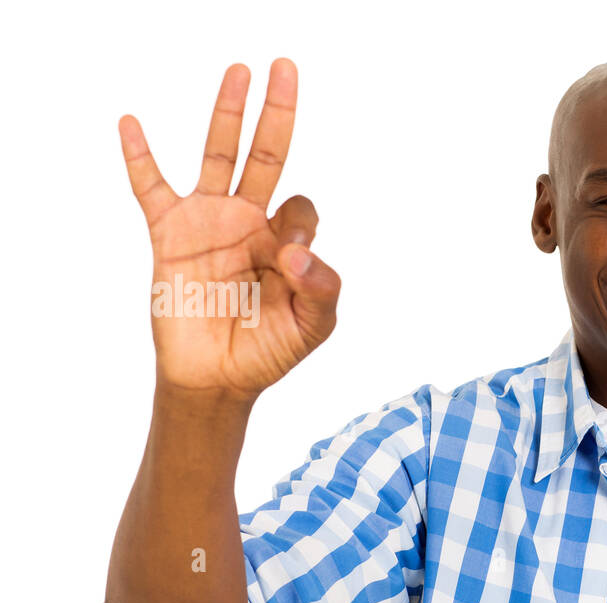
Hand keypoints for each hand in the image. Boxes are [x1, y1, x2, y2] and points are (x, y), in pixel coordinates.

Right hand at [119, 58, 339, 402]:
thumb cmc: (269, 350)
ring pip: (220, 156)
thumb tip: (295, 251)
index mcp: (287, 241)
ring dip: (228, 114)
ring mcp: (210, 224)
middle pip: (268, 155)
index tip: (287, 261)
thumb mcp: (314, 326)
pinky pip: (151, 188)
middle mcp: (250, 222)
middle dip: (278, 113)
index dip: (299, 225)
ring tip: (239, 71)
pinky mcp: (170, 235)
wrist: (218, 379)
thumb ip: (323, 289)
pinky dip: (140, 157)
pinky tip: (132, 123)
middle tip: (285, 67)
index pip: (302, 208)